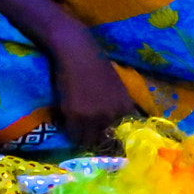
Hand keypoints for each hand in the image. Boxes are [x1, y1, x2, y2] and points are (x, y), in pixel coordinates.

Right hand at [49, 31, 137, 150]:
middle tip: (90, 138)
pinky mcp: (74, 115)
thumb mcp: (117, 87)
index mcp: (125, 108)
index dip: (115, 141)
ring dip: (83, 139)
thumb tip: (117, 123)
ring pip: (88, 142)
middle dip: (98, 142)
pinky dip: (70, 134)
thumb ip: (119, 106)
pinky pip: (73, 135)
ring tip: (78, 134)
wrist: (77, 51)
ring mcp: (93, 117)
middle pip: (106, 142)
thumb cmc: (97, 64)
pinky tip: (68, 126)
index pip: (124, 136)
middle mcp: (111, 115)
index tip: (108, 142)